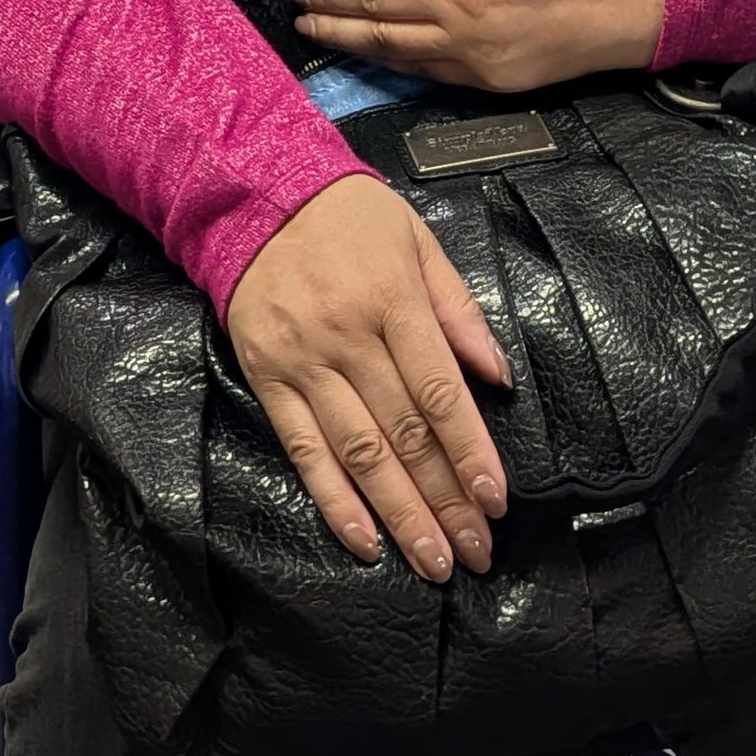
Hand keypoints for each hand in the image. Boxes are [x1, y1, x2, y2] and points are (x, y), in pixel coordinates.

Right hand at [226, 175, 509, 579]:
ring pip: (359, 454)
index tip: (495, 500)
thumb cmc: (350, 216)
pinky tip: (365, 541)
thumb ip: (459, 308)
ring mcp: (304, 363)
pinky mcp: (268, 380)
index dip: (470, 451)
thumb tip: (498, 376)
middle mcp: (348, 337)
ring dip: (400, 515)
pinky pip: (304, 452)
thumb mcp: (418, 241)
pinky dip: (334, 502)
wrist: (256, 195)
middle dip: (445, 499)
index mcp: (393, 300)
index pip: (440, 392)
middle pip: (404, 434)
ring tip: (433, 560)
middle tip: (475, 550)